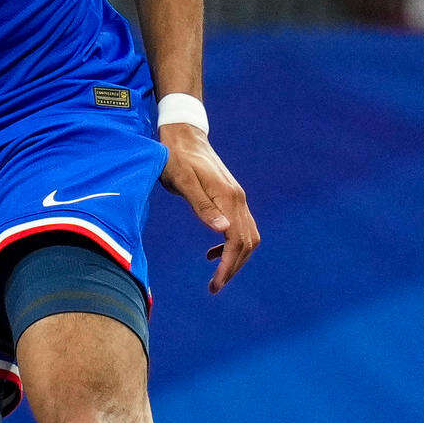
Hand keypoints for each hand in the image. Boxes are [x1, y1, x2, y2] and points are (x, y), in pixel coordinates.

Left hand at [158, 123, 257, 291]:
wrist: (182, 135)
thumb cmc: (175, 158)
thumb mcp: (182, 181)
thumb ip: (201, 205)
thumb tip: (222, 229)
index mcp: (228, 197)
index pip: (237, 240)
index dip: (229, 265)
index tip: (215, 284)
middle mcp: (238, 199)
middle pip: (247, 243)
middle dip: (233, 268)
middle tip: (214, 287)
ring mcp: (235, 198)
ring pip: (246, 237)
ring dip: (234, 259)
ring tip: (215, 277)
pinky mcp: (229, 197)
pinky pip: (238, 227)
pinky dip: (229, 245)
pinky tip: (210, 254)